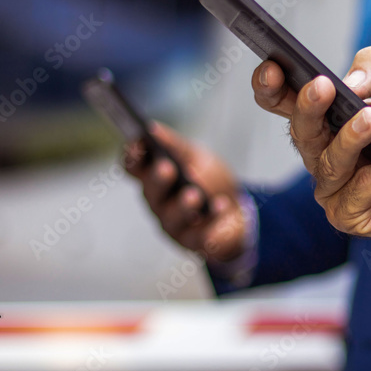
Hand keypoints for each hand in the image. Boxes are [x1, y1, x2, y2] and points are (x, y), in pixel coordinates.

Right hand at [124, 123, 246, 262]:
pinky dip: (211, 220)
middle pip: (150, 192)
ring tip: (194, 195)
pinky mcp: (194, 242)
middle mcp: (158, 203)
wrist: (238, 212)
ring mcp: (174, 225)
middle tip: (167, 168)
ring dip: (183, 205)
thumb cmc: (209, 181)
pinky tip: (221, 206)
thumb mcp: (196, 157)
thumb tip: (152, 128)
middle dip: (158, 180)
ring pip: (172, 217)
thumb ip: (175, 145)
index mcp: (154, 178)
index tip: (138, 143)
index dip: (132, 157)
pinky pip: (200, 235)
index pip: (134, 168)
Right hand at [250, 47, 370, 267]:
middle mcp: (323, 153)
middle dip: (308, 108)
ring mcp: (335, 188)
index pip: (283, 102)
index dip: (270, 86)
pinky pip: (362, 191)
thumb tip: (348, 82)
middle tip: (324, 87)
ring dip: (350, 139)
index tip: (273, 67)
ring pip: (328, 163)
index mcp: (327, 118)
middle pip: (300, 132)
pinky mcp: (353, 216)